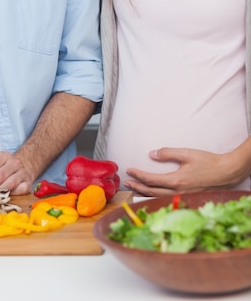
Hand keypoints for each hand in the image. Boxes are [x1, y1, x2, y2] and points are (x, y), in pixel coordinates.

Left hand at [0, 150, 33, 194]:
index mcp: (3, 156)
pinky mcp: (28, 183)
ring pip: (10, 183)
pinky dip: (12, 194)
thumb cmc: (5, 168)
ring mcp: (23, 172)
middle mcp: (14, 162)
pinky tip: (4, 198)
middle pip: (0, 175)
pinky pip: (20, 190)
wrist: (27, 165)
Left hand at [123, 146, 242, 196]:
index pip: (151, 180)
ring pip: (158, 197)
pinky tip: (152, 194)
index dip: (138, 175)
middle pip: (151, 191)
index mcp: (176, 180)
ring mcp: (182, 197)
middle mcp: (177, 192)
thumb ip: (167, 153)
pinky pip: (167, 199)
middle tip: (127, 182)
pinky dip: (156, 197)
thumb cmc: (208, 162)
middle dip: (137, 186)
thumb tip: (151, 154)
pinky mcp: (187, 198)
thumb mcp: (186, 153)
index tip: (129, 170)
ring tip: (135, 189)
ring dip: (145, 193)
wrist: (226, 173)